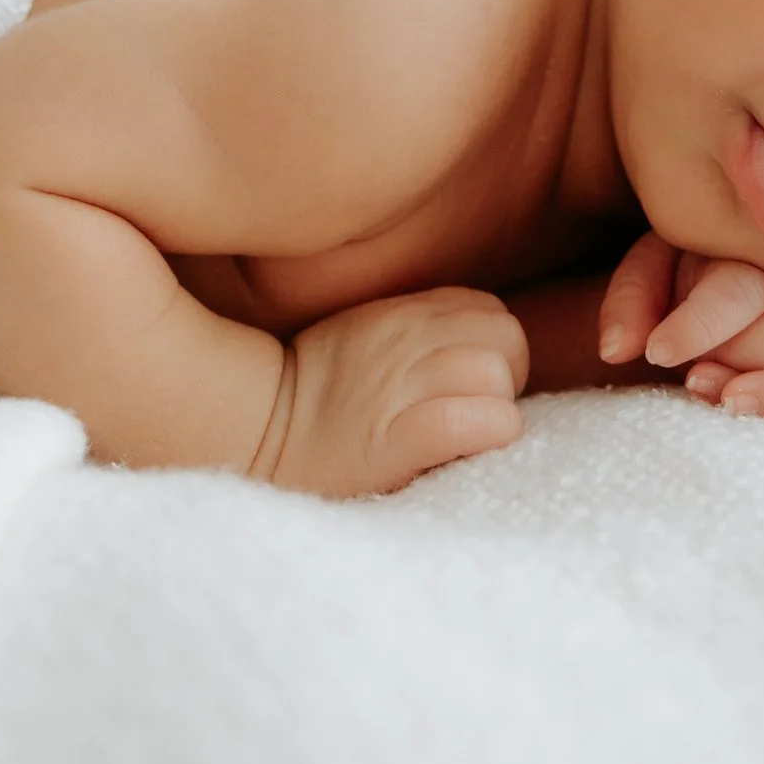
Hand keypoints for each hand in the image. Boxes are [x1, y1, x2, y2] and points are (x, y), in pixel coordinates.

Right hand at [255, 287, 529, 497]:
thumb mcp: (369, 333)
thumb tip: (481, 352)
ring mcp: (401, 384)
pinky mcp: (398, 436)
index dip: (497, 351)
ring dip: (498, 410)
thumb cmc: (318, 393)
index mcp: (404, 313)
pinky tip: (464, 451)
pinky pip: (476, 421)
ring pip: (496, 376)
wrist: (257, 431)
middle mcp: (407, 339)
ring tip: (467, 434)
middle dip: (507, 379)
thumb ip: (421, 329)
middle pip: (507, 339)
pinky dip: (487, 435)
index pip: (491, 312)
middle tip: (478, 411)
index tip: (473, 385)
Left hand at [596, 230, 763, 419]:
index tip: (658, 354)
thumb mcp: (649, 271)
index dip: (699, 325)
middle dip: (735, 359)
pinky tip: (744, 403)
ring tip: (712, 391)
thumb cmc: (682, 271)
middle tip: (693, 372)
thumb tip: (616, 350)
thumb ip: (632, 299)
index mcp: (759, 227)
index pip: (741, 285)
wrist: (700, 283)